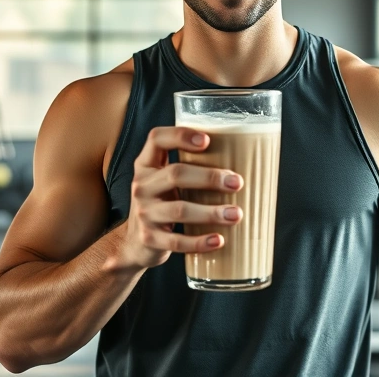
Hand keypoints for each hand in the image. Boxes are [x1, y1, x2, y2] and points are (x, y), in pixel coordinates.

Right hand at [122, 126, 243, 268]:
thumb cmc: (163, 203)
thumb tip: (243, 161)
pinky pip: (177, 241)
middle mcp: (142, 185)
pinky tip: (218, 240)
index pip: (157, 139)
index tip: (208, 140)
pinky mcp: (149, 239)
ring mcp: (144, 213)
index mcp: (147, 164)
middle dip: (209, 177)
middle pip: (175, 174)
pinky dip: (200, 242)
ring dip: (211, 212)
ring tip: (236, 214)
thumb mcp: (165, 181)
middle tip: (237, 183)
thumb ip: (189, 168)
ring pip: (180, 210)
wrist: (136, 243)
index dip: (181, 136)